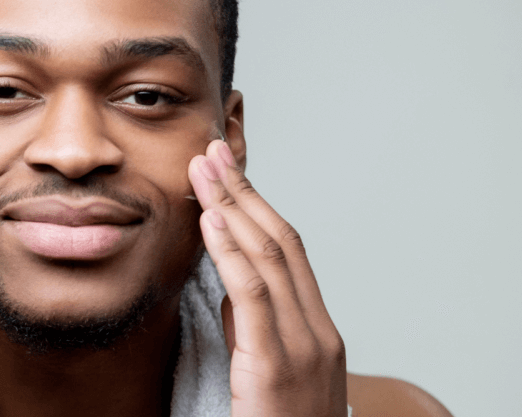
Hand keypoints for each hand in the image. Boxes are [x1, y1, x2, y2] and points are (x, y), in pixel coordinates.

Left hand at [189, 140, 346, 416]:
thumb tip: (229, 280)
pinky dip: (231, 252)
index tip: (227, 170)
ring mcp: (303, 348)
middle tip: (212, 151)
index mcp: (316, 330)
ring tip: (203, 170)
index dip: (256, 205)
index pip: (288, 250)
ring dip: (232, 207)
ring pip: (270, 259)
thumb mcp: (267, 371)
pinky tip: (210, 221)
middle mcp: (318, 331)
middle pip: (281, 242)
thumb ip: (253, 326)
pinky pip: (253, 296)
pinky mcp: (276, 368)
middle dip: (244, 192)